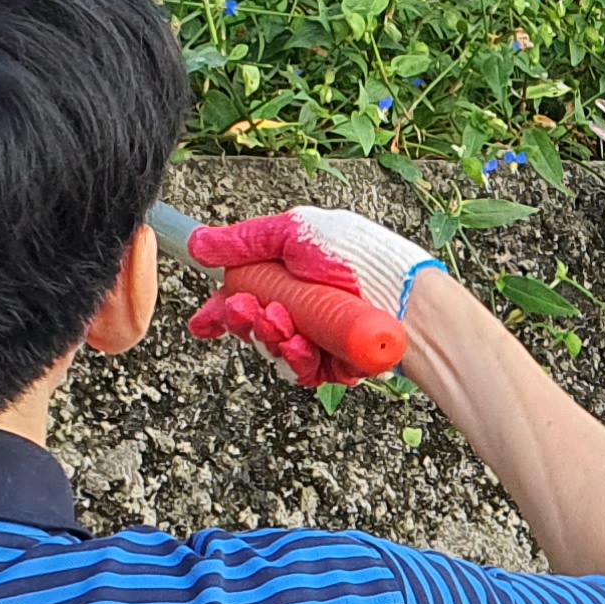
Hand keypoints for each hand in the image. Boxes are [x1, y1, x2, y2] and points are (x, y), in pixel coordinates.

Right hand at [186, 206, 443, 386]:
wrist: (405, 299)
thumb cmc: (361, 258)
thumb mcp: (295, 232)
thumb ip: (244, 240)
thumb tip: (199, 243)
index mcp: (288, 276)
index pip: (242, 297)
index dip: (220, 312)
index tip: (203, 323)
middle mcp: (301, 308)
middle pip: (251, 327)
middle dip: (242, 320)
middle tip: (247, 311)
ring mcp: (317, 338)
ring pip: (272, 350)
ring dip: (269, 337)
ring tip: (283, 323)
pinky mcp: (332, 364)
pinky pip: (301, 371)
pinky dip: (297, 359)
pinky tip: (305, 345)